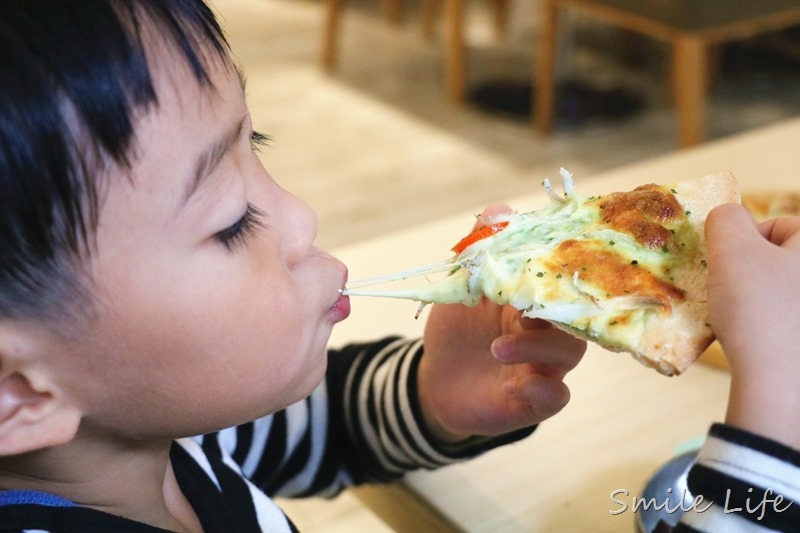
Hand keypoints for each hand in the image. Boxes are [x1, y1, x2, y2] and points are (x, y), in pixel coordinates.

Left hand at [416, 205, 585, 442]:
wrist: (436, 379)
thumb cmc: (458, 327)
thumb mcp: (461, 285)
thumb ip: (479, 249)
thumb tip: (498, 208)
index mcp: (533, 298)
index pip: (561, 280)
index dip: (558, 270)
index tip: (542, 262)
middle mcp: (547, 330)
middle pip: (575, 314)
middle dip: (553, 309)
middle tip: (520, 310)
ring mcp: (544, 365)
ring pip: (568, 354)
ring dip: (536, 348)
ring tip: (497, 348)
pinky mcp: (534, 399)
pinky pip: (555, 397)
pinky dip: (541, 390)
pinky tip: (513, 386)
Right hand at [705, 204, 799, 446]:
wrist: (784, 390)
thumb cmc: (760, 312)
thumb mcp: (731, 252)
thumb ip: (725, 219)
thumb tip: (728, 217)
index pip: (779, 224)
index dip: (743, 242)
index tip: (726, 269)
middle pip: (782, 261)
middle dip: (752, 273)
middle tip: (732, 295)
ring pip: (784, 293)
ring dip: (759, 301)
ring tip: (744, 322)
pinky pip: (787, 324)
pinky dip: (772, 328)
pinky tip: (758, 343)